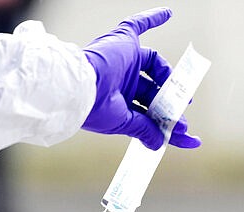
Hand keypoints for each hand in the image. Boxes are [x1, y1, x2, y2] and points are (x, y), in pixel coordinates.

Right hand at [82, 7, 200, 149]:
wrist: (79, 88)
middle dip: (171, 105)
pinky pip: (139, 25)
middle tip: (183, 115)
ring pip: (155, 67)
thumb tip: (160, 144)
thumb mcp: (123, 122)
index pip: (149, 114)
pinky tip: (168, 13)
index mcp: (120, 103)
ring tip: (182, 93)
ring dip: (170, 79)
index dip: (167, 126)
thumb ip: (143, 129)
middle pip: (155, 92)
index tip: (187, 138)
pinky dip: (153, 18)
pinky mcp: (124, 42)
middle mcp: (124, 83)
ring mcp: (125, 62)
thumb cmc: (94, 108)